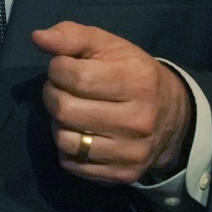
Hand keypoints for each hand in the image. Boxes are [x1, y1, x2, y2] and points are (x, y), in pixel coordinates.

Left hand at [31, 21, 192, 185]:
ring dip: (58, 123)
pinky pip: (72, 164)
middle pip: (65, 110)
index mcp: (137, 80)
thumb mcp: (107, 45)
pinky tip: (80, 132)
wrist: (173, 116)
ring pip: (64, 141)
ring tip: (71, 111)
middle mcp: (138, 120)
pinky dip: (67, 148)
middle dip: (52, 94)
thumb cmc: (131, 72)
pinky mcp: (123, 175)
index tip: (62, 67)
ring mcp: (132, 152)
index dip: (57, 68)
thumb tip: (38, 38)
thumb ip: (71, 36)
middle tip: (61, 89)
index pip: (76, 77)